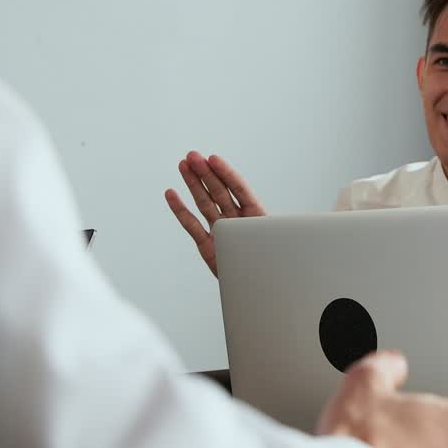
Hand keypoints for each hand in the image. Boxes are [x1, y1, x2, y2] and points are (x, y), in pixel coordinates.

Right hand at [163, 151, 266, 276]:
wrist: (260, 291)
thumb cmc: (272, 268)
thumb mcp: (276, 246)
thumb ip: (269, 234)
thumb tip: (271, 225)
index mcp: (257, 216)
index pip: (239, 189)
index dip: (226, 173)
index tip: (213, 159)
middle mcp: (237, 221)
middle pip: (219, 192)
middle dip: (206, 173)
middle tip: (192, 155)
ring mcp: (221, 232)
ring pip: (205, 203)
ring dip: (193, 184)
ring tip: (183, 164)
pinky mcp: (207, 246)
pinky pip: (191, 225)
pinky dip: (181, 210)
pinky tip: (171, 193)